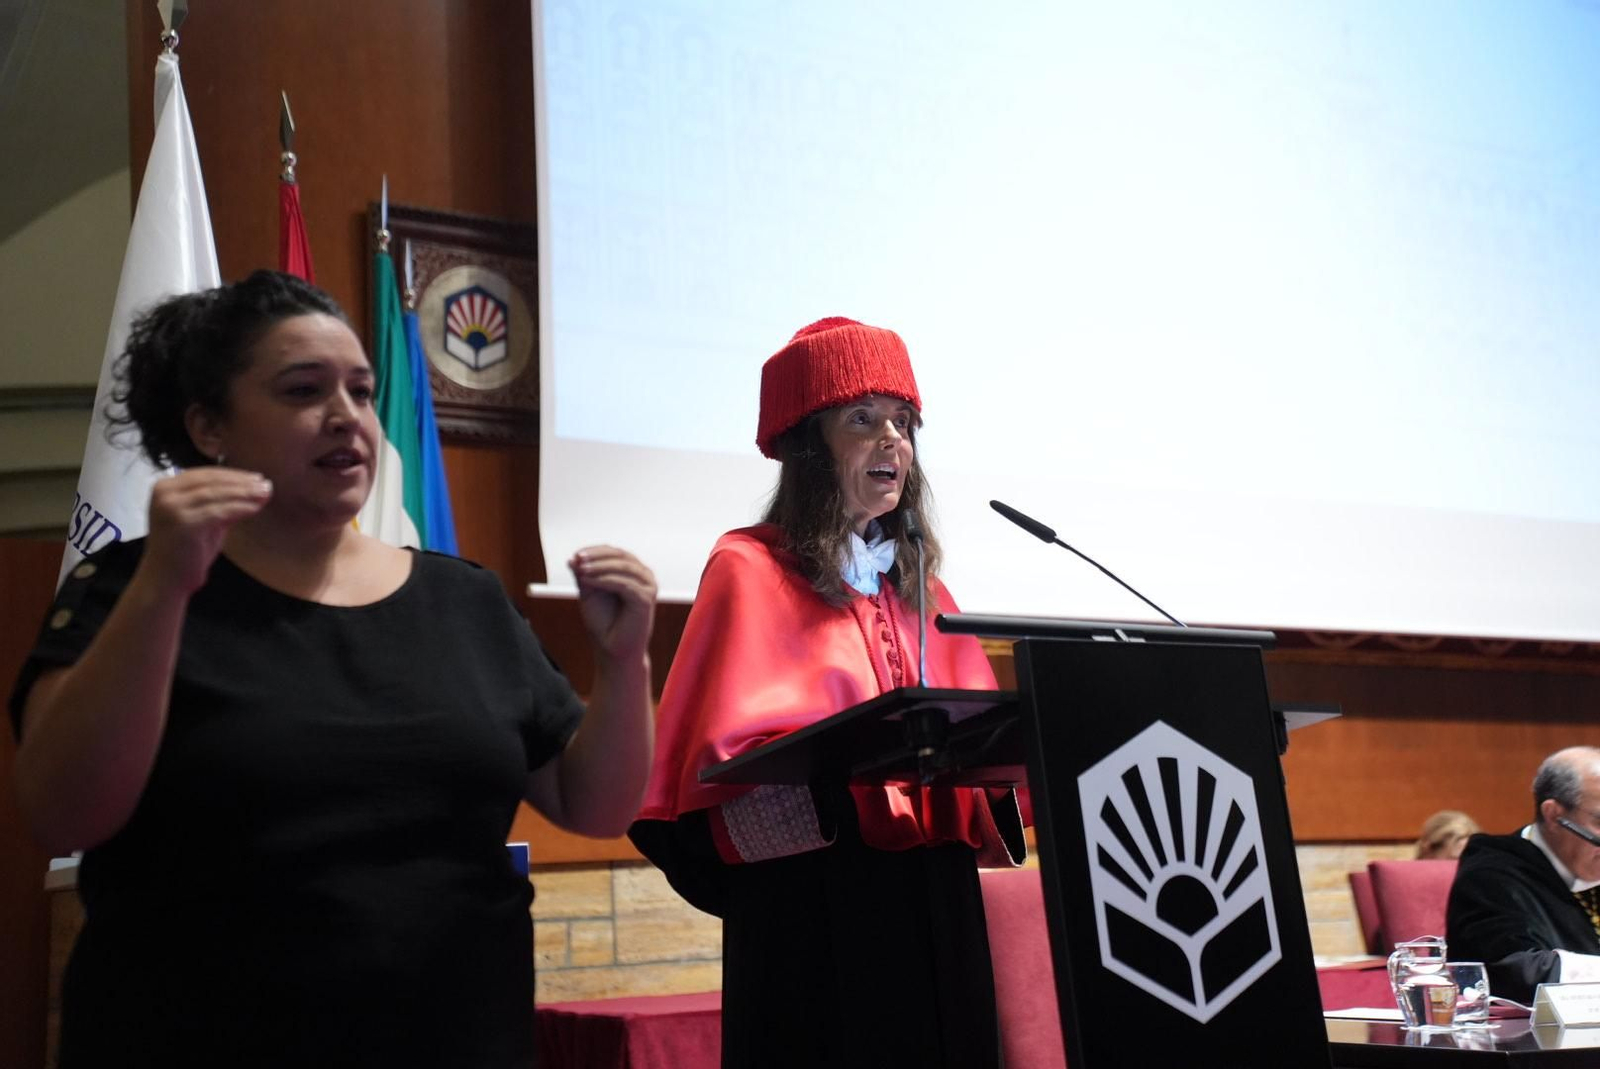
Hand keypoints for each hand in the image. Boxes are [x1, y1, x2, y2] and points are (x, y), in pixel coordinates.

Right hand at [142, 467, 271, 594]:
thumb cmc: (185, 551)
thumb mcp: (205, 519)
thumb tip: (255, 489)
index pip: (205, 474)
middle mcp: (164, 493)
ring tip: (265, 494)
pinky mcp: (183, 522)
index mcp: (165, 488)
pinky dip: (240, 508)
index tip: (256, 477)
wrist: (166, 580)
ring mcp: (172, 507)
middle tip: (266, 484)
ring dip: (244, 493)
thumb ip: (222, 503)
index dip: (233, 475)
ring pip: (216, 493)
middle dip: (242, 482)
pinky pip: (219, 511)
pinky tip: (255, 508)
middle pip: (211, 480)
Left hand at [568, 545, 655, 661]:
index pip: (614, 552)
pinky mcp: (646, 598)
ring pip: (623, 567)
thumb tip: (573, 558)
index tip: (576, 554)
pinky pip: (625, 583)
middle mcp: (643, 575)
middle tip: (578, 559)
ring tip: (581, 570)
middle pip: (620, 556)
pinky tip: (589, 581)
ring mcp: (647, 586)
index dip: (595, 551)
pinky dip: (605, 580)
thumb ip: (584, 575)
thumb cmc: (603, 623)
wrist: (612, 650)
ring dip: (599, 566)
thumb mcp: (590, 593)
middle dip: (597, 556)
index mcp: (632, 571)